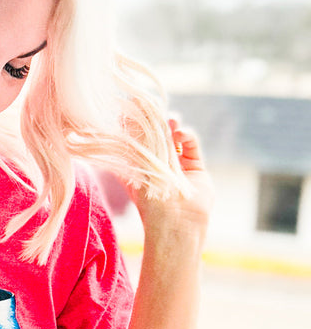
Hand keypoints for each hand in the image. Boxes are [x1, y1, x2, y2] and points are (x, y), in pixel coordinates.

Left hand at [130, 118, 213, 246]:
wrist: (176, 222)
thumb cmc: (151, 201)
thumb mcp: (141, 169)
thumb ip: (141, 145)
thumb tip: (134, 118)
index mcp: (139, 169)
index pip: (137, 142)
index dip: (136, 126)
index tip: (132, 108)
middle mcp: (157, 167)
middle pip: (156, 138)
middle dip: (155, 123)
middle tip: (152, 106)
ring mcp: (177, 167)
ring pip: (175, 140)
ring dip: (172, 127)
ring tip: (170, 119)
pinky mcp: (196, 168)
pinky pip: (192, 146)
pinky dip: (187, 136)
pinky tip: (180, 133)